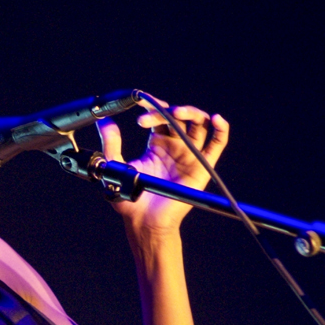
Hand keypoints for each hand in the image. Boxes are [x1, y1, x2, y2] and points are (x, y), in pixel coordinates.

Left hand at [96, 97, 229, 233]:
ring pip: (198, 125)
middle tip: (148, 117)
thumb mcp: (115, 165)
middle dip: (165, 111)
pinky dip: (221, 130)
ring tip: (176, 112)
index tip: (139, 105)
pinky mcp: (202, 166)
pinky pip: (216, 145)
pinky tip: (216, 119)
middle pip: (179, 117)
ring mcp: (189, 154)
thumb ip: (111, 144)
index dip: (153, 108)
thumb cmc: (131, 197)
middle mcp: (175, 146)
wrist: (144, 220)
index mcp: (157, 143)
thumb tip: (103, 121)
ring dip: (190, 113)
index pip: (160, 117)